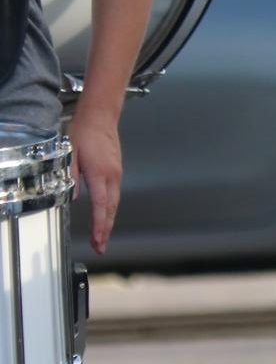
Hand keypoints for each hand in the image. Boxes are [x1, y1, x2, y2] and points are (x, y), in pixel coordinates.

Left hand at [67, 104, 122, 254]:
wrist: (100, 116)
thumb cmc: (84, 132)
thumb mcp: (70, 153)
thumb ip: (71, 177)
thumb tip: (71, 197)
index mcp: (100, 173)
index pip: (101, 205)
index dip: (100, 225)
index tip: (98, 239)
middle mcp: (112, 176)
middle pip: (111, 209)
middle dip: (105, 230)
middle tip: (101, 247)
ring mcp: (116, 173)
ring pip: (114, 203)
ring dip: (108, 221)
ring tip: (102, 237)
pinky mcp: (116, 171)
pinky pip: (114, 194)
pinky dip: (110, 209)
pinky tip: (105, 216)